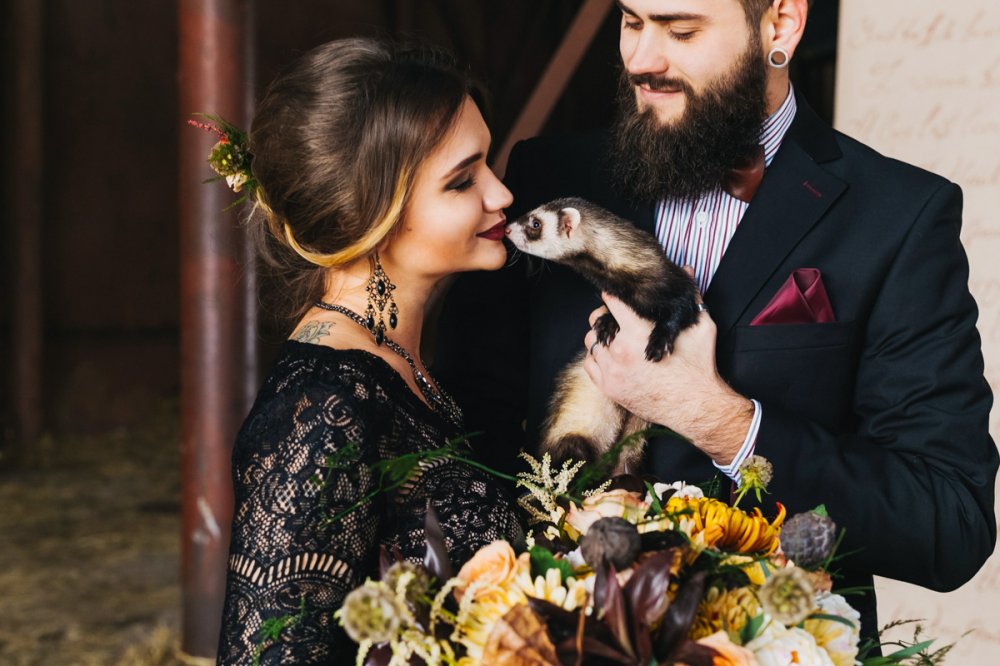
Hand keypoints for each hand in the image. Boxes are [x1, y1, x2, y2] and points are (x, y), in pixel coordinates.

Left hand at [582, 292, 753, 465]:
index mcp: (638, 333)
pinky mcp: (608, 388)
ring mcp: (611, 372)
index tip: (617, 294)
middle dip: (606, 315)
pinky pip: (589, 364)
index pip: (612, 301)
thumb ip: (690, 298)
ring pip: (592, 342)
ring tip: (618, 338)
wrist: (696, 407)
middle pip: (597, 321)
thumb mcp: (701, 328)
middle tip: (619, 318)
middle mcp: (620, 351)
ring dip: (602, 337)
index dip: (615, 294)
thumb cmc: (699, 368)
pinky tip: (612, 356)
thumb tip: (687, 270)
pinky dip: (598, 357)